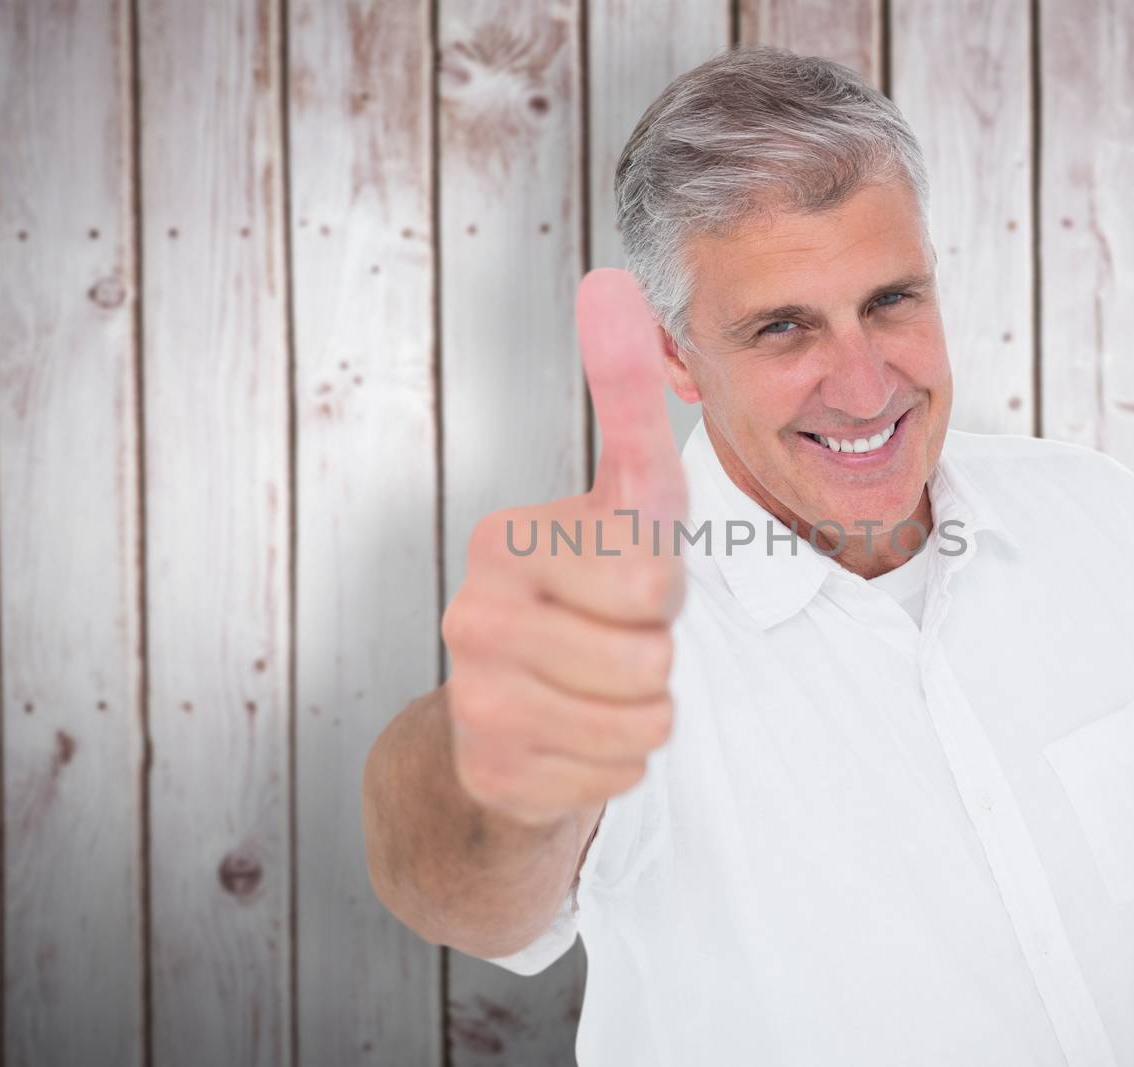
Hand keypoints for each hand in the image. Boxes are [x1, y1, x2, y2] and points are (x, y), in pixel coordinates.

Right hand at [441, 269, 688, 827]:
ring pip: (644, 721)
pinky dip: (620, 762)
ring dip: (646, 711)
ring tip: (600, 685)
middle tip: (614, 640)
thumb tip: (610, 275)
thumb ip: (623, 393)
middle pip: (651, 655)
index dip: (661, 588)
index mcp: (504, 539)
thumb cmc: (588, 591)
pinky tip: (578, 735)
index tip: (621, 582)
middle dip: (657, 653)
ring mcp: (474, 699)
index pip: (648, 580)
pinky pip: (621, 773)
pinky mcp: (492, 771)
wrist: (512, 714)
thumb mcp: (621, 495)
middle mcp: (472, 615)